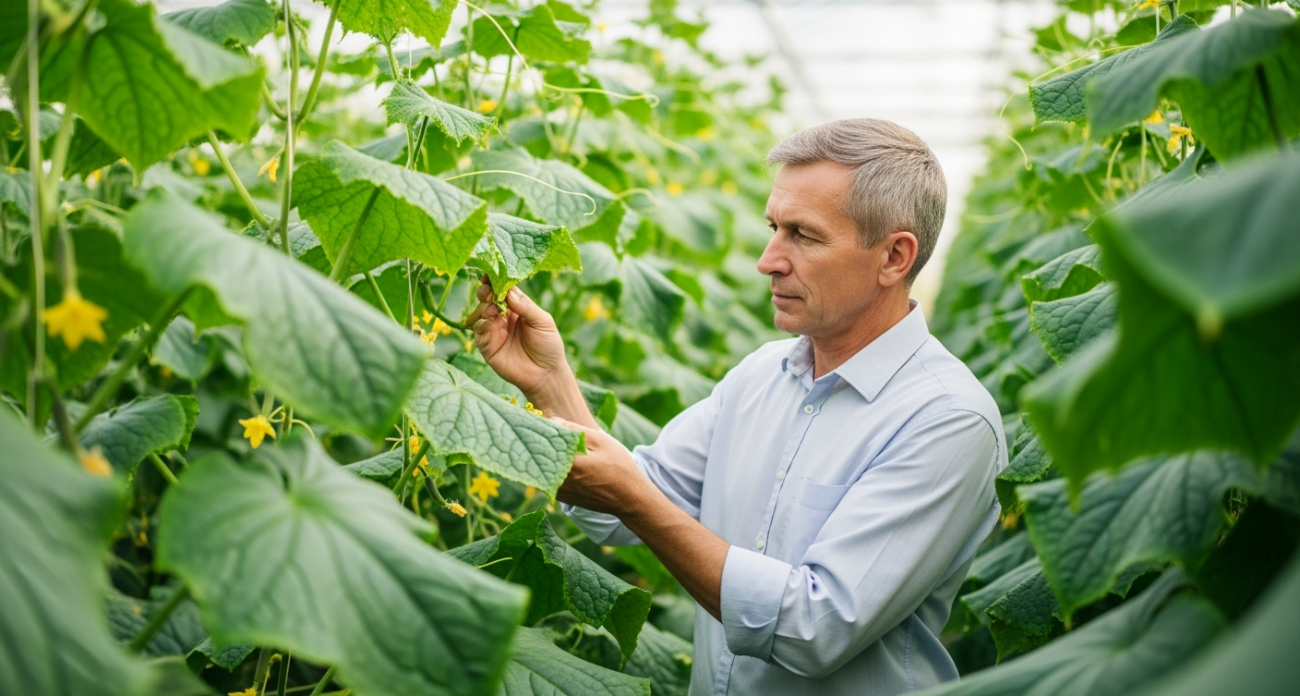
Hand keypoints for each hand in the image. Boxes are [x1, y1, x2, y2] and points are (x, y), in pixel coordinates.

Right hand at [466, 279, 569, 397]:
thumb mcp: (543, 322)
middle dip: (485, 292)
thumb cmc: (549, 346)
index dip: (496, 281)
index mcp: (517, 307)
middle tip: (489, 292)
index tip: (490, 274)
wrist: (546, 375)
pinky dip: (481, 325)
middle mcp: (503, 317)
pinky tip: (488, 323)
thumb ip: (526, 307)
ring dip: (483, 308)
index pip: (504, 290)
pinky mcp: (487, 347)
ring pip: (480, 313)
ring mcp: (493, 331)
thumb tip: (508, 292)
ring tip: (492, 310)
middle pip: (487, 299)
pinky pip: (478, 333)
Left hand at [550, 416, 647, 513]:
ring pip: (544, 467)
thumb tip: (553, 420)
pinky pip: (550, 477)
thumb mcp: (600, 441)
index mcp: (567, 464)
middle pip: (541, 455)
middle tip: (554, 429)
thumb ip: (574, 429)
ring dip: (549, 455)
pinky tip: (568, 461)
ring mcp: (558, 491)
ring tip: (562, 445)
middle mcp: (558, 480)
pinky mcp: (561, 497)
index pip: (544, 441)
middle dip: (545, 442)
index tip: (546, 419)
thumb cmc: (618, 467)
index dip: (544, 428)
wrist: (628, 498)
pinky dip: (554, 467)